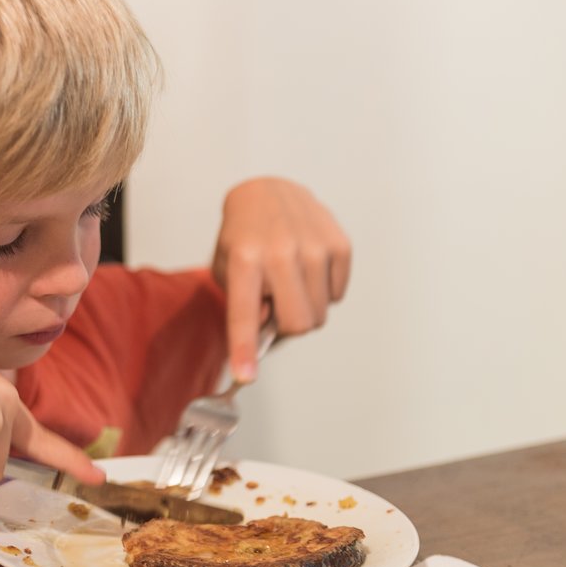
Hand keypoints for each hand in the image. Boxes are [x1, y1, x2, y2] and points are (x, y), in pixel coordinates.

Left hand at [211, 177, 350, 381]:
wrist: (267, 191)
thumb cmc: (243, 236)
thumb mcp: (226, 267)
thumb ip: (243, 303)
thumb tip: (269, 330)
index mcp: (244, 260)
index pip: (244, 314)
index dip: (245, 349)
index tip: (246, 375)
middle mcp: (280, 252)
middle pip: (298, 324)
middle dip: (287, 327)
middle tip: (275, 307)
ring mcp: (314, 247)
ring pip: (320, 314)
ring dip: (304, 307)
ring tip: (288, 280)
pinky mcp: (339, 244)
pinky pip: (338, 295)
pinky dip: (322, 291)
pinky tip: (306, 268)